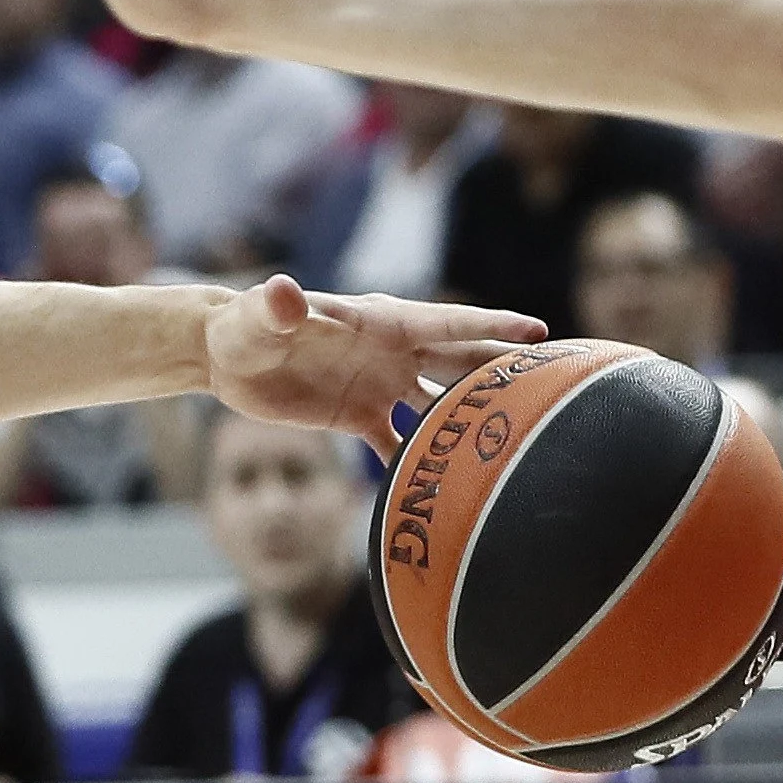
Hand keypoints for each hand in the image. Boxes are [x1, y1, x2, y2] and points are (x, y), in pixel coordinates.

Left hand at [203, 276, 545, 455]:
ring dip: (475, 416)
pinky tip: (448, 489)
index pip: (444, 324)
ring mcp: (379, 384)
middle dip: (506, 368)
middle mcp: (388, 352)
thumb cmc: (241, 325)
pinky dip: (423, 463)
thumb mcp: (257, 317)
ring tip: (522, 437)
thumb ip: (276, 308)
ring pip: (441, 401)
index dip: (491, 326)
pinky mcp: (359, 416)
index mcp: (377, 322)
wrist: (223, 355)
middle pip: (459, 359)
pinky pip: (401, 443)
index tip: (539, 333)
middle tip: (560, 381)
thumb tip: (283, 292)